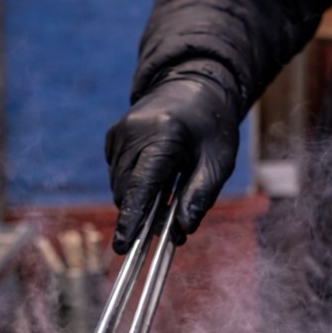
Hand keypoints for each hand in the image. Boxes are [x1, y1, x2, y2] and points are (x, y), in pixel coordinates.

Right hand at [104, 62, 239, 252]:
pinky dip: (135, 188)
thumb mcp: (219, 161)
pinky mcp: (113, 138)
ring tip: (169, 205)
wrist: (193, 86)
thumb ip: (201, 195)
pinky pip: (119, 175)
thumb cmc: (211, 125)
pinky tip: (158, 182)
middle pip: (126, 190)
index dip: (132, 218)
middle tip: (169, 231)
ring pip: (120, 186)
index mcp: (162, 133)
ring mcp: (118, 133)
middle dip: (141, 217)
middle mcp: (132, 131)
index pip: (141, 184)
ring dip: (139, 204)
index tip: (124, 246)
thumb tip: (184, 230)